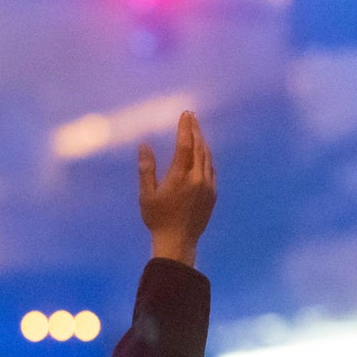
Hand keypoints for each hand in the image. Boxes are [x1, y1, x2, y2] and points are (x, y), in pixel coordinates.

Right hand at [138, 110, 216, 265]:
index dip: (185, 127)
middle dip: (195, 130)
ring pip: (207, 157)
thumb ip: (146, 169)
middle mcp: (197, 178)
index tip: (185, 114)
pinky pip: (211, 168)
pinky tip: (203, 154)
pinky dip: (207, 157)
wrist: (178, 242)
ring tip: (197, 131)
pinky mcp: (213, 193)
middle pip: (199, 147)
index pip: (185, 144)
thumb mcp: (146, 195)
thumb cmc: (158, 219)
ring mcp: (208, 185)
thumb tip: (143, 145)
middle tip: (192, 116)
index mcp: (180, 176)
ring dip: (202, 142)